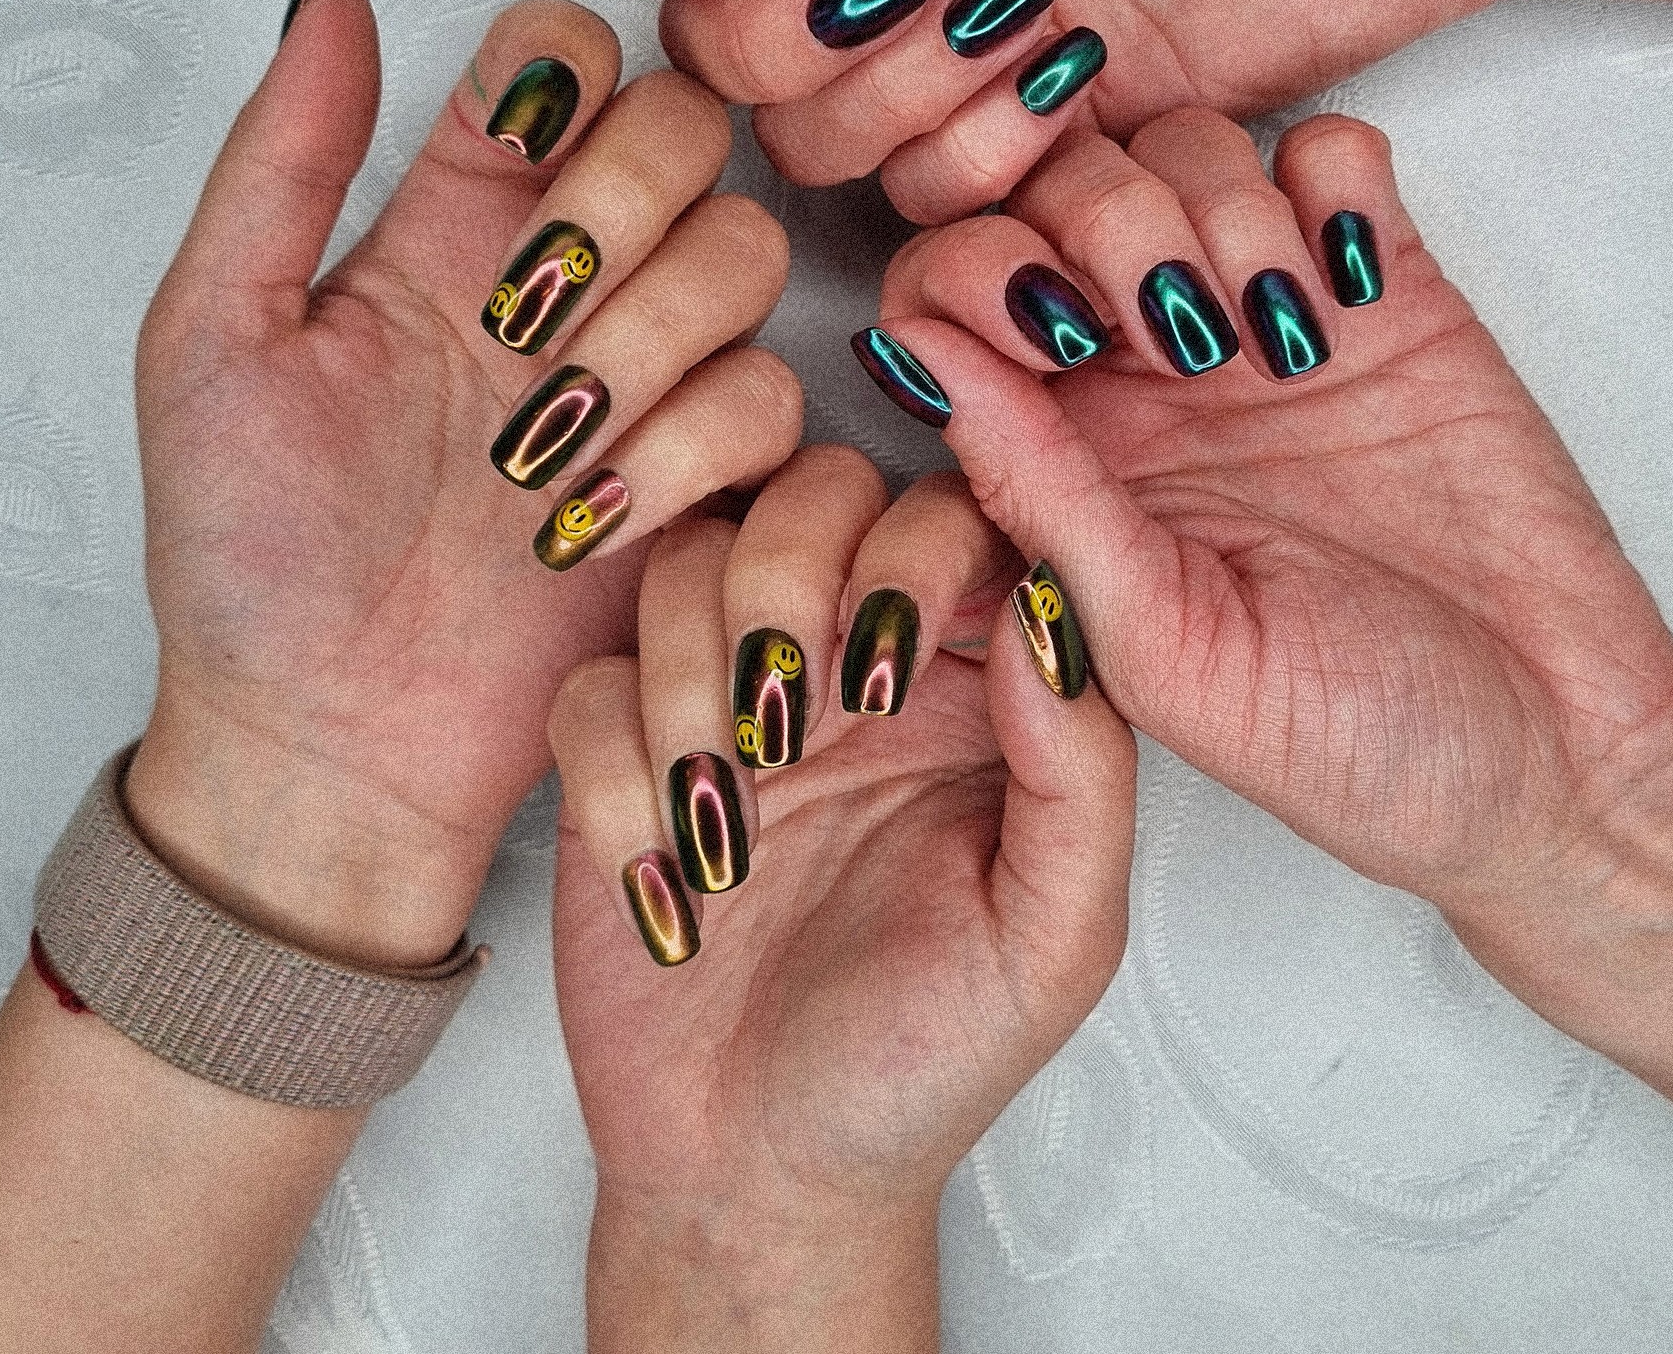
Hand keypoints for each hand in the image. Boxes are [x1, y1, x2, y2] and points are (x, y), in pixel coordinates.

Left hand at [127, 0, 800, 967]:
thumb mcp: (213, 341)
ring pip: (747, 254)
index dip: (564, 77)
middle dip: (624, 209)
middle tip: (527, 324)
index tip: (509, 165)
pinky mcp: (710, 484)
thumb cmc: (249, 558)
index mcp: (452, 219)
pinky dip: (688, 454)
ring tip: (543, 452)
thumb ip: (281, 160)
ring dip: (653, 340)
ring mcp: (648, 378)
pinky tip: (587, 523)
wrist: (327, 744)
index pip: (563, 57)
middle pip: (684, 131)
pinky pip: (773, 406)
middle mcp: (569, 277)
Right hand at [547, 450, 1135, 1350]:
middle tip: (794, 720)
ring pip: (688, 563)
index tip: (893, 665)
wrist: (762, 1175)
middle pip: (811, 496)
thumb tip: (1054, 615)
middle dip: (789, 580)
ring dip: (695, 678)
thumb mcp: (1051, 937)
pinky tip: (666, 870)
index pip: (956, 524)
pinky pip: (590, 683)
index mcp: (970, 689)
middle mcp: (848, 667)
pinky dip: (616, 770)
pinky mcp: (616, 755)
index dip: (919, 552)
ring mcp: (725, 700)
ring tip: (728, 813)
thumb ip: (1082, 773)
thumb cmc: (922, 1062)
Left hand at [856, 107, 1672, 909]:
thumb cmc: (1351, 745)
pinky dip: (1329, 177)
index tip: (1054, 337)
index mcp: (1061, 461)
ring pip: (1183, 147)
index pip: (948, 296)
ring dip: (1216, 201)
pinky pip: (1328, 154)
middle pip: (1058, 188)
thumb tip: (918, 358)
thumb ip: (1039, 499)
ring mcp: (1264, 322)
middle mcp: (1145, 378)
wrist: (1552, 759)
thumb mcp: (1166, 648)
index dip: (974, 276)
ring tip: (1283, 331)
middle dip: (1101, 219)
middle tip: (1182, 324)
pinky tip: (1354, 283)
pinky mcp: (1388, 293)